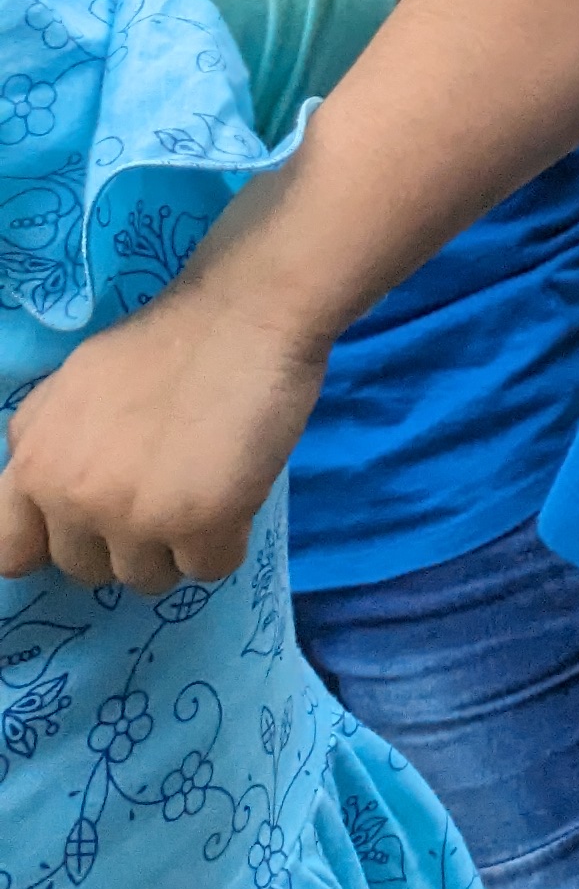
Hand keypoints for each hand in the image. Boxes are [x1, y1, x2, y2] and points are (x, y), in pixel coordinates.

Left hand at [0, 244, 327, 588]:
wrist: (245, 310)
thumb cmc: (169, 338)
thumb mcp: (72, 388)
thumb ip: (53, 447)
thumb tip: (56, 496)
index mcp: (33, 461)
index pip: (12, 552)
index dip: (56, 545)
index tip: (91, 528)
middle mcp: (70, 496)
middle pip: (87, 569)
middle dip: (125, 542)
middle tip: (166, 493)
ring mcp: (133, 515)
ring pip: (146, 577)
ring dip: (176, 547)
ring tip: (206, 491)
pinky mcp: (199, 522)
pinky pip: (208, 570)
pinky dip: (226, 542)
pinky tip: (238, 495)